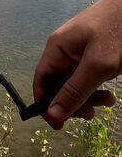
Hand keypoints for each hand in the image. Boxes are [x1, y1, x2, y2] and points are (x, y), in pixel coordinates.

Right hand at [33, 0, 121, 129]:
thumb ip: (74, 91)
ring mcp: (78, 51)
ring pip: (74, 82)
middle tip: (91, 115)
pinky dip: (96, 88)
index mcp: (56, 49)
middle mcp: (63, 50)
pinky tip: (109, 93)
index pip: (41, 82)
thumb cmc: (117, 31)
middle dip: (71, 102)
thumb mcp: (97, 66)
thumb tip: (51, 116)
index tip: (60, 125)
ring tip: (108, 102)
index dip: (47, 105)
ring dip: (87, 97)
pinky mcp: (93, 52)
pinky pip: (87, 76)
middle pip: (57, 84)